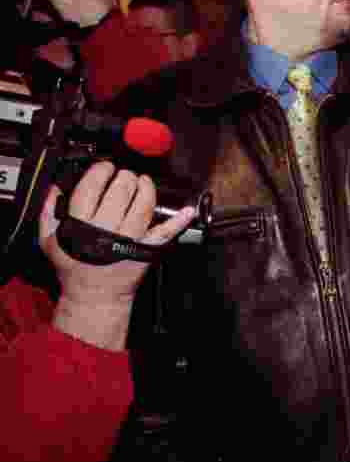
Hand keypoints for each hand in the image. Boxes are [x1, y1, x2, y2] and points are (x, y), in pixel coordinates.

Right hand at [43, 161, 195, 349]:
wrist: (94, 294)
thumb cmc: (74, 266)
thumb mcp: (50, 240)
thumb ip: (49, 212)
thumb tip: (55, 186)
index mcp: (80, 226)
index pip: (90, 189)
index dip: (100, 172)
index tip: (105, 167)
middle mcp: (106, 231)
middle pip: (121, 192)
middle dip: (125, 177)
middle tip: (125, 175)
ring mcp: (130, 240)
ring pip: (143, 206)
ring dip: (146, 188)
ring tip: (143, 182)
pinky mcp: (147, 250)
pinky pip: (166, 232)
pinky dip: (179, 221)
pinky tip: (188, 211)